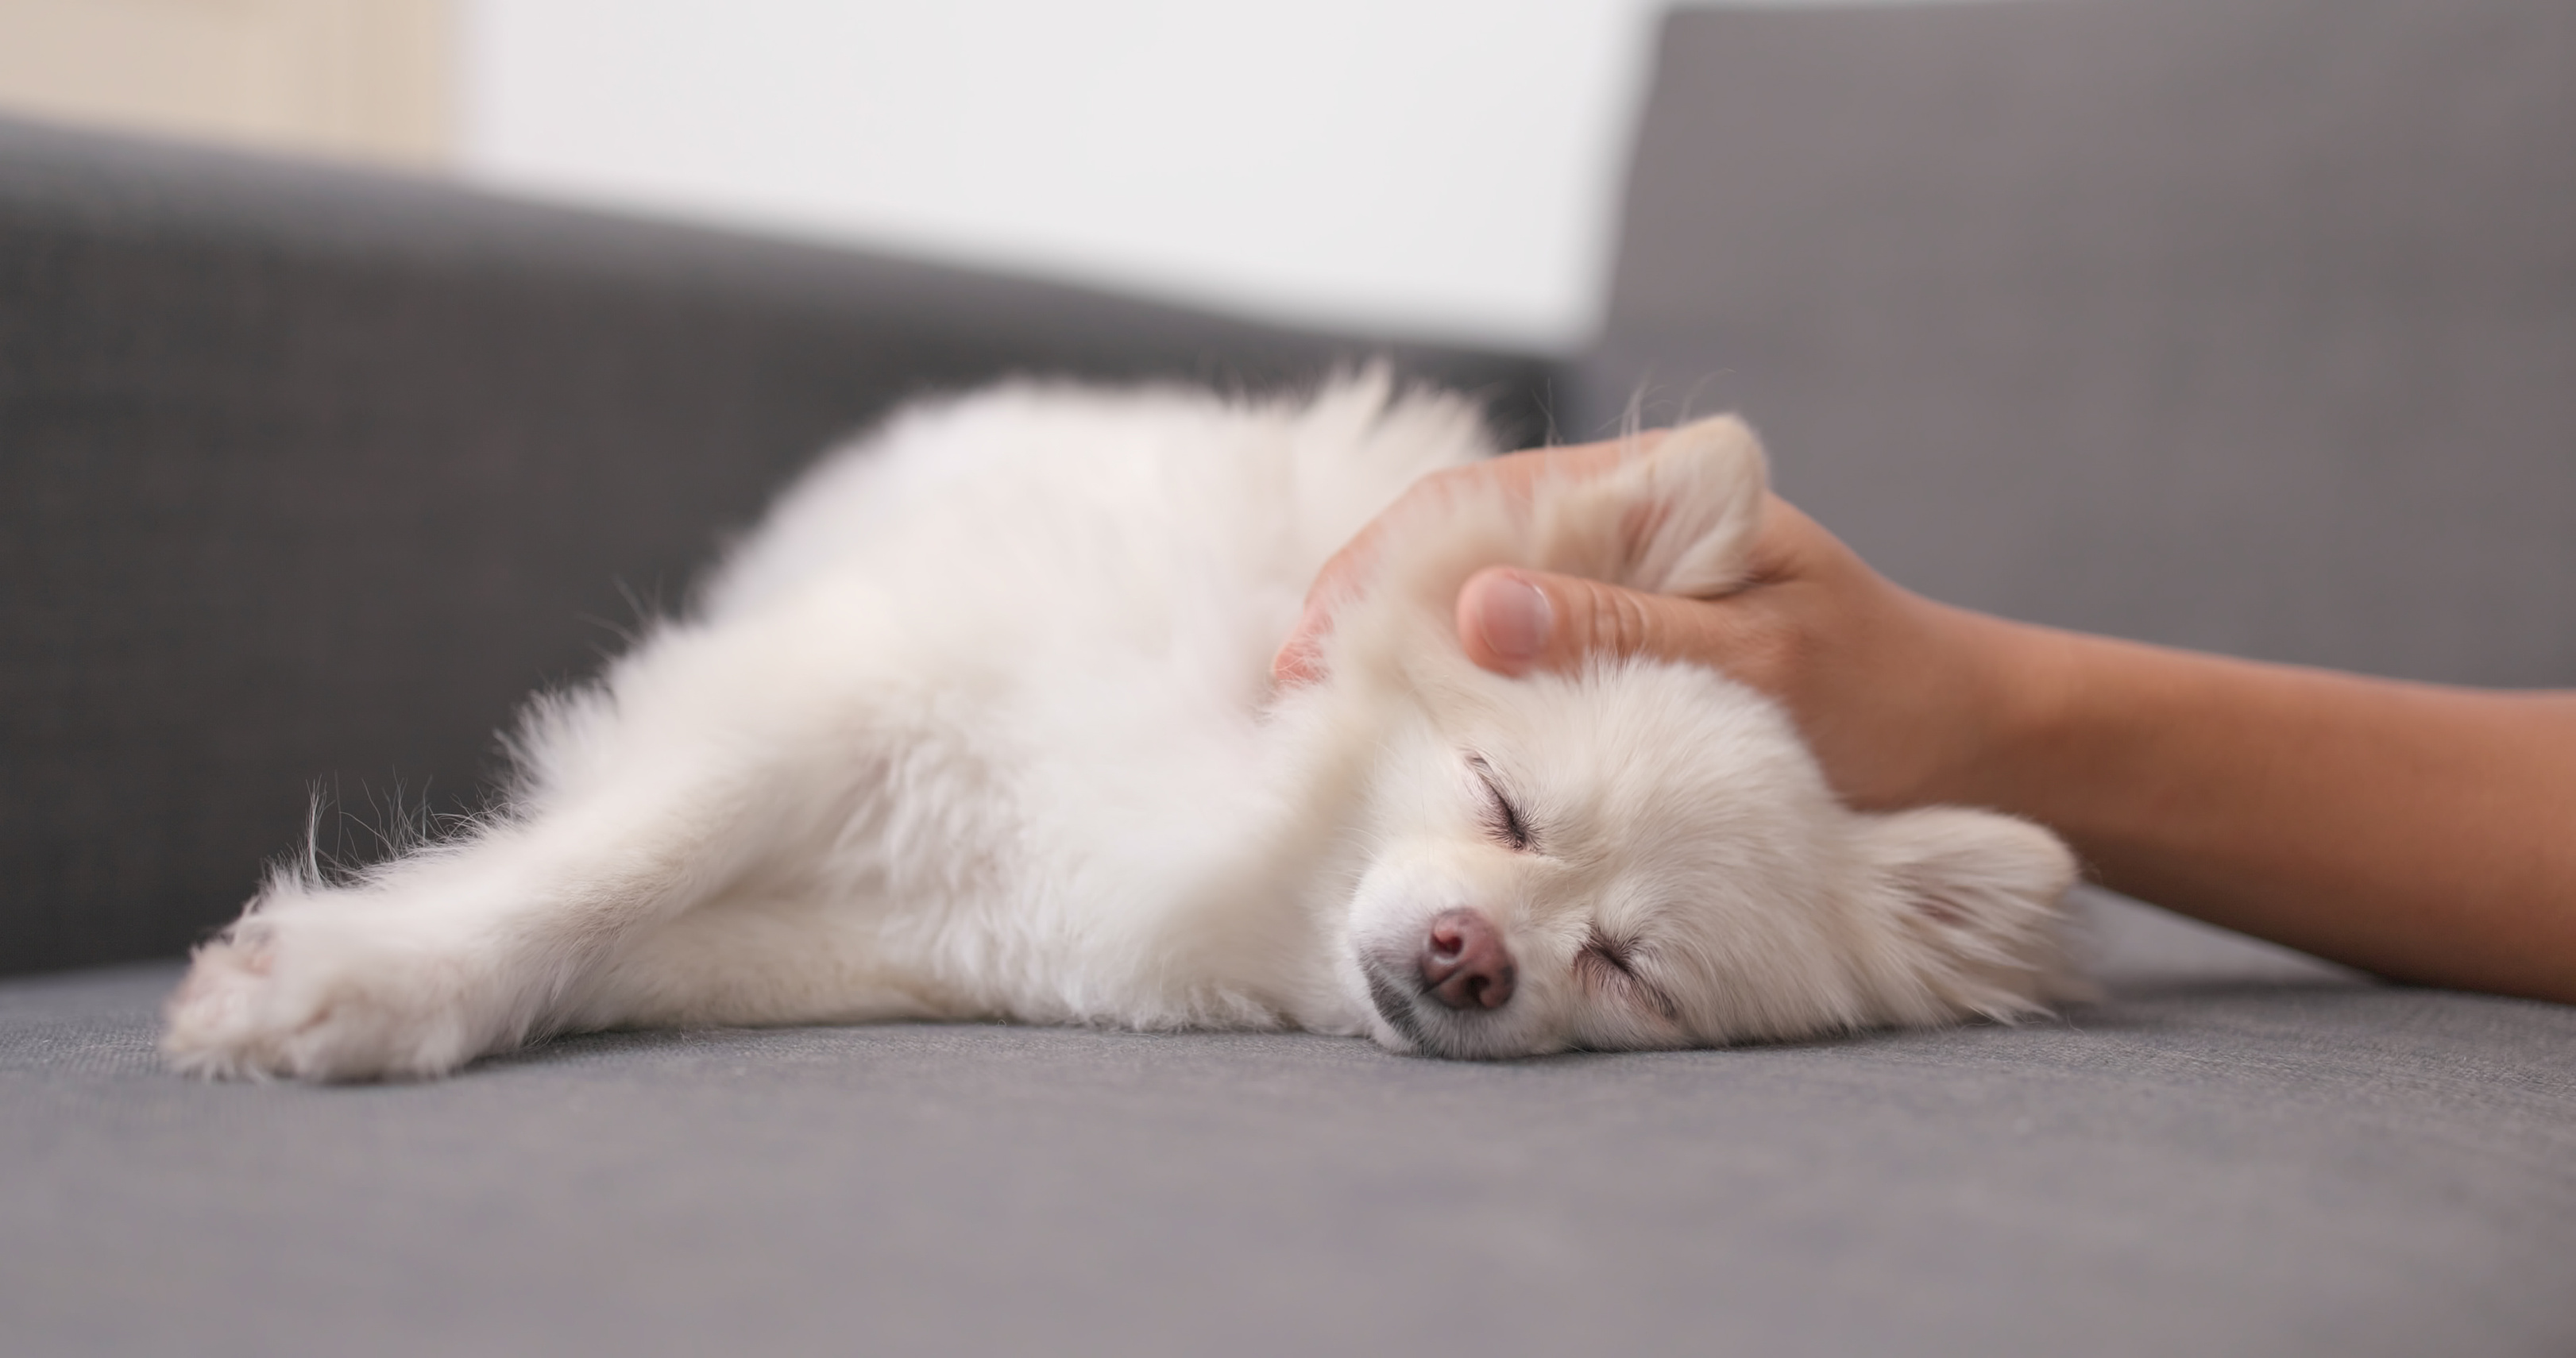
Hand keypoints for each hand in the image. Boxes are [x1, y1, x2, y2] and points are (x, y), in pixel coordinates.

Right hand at [1271, 437, 2048, 812]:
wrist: (1982, 758)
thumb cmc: (1891, 707)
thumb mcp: (1758, 670)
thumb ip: (1621, 634)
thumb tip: (1471, 612)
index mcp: (1660, 492)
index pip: (1478, 505)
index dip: (1379, 577)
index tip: (1312, 656)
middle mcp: (1627, 525)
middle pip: (1455, 549)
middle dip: (1366, 620)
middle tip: (1293, 706)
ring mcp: (1622, 588)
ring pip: (1475, 608)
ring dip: (1398, 662)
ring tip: (1325, 727)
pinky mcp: (1626, 650)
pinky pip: (1516, 659)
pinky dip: (1454, 697)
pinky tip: (1406, 740)